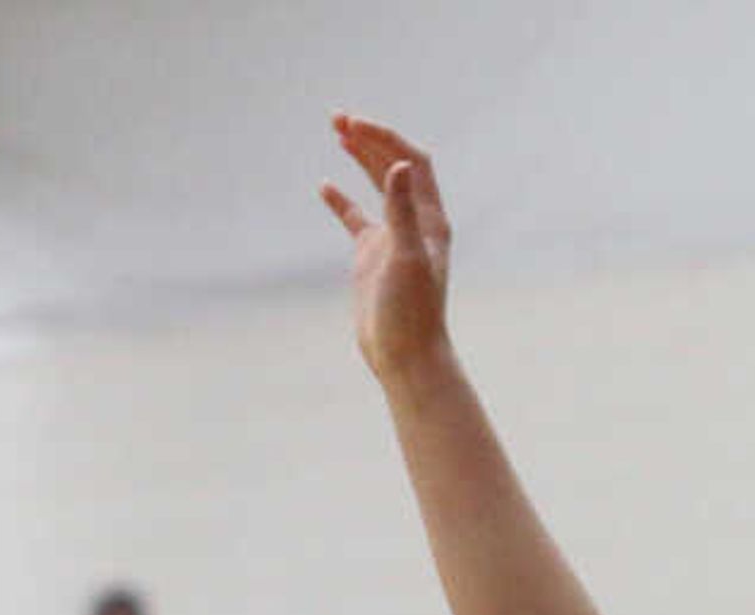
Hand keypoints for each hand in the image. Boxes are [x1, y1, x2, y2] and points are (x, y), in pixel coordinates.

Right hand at [322, 116, 454, 382]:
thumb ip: (402, 209)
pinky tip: (324, 186)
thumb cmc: (412, 312)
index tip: (357, 125)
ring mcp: (391, 237)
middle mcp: (414, 221)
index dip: (386, 139)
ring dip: (359, 158)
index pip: (411, 163)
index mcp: (430, 218)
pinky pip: (355, 219)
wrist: (404, 355)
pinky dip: (341, 201)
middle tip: (338, 118)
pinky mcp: (371, 256)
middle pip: (393, 166)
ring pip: (375, 186)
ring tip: (337, 132)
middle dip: (368, 139)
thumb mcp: (406, 257)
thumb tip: (398, 164)